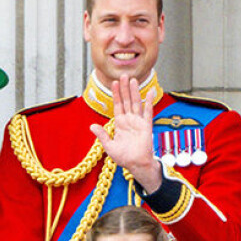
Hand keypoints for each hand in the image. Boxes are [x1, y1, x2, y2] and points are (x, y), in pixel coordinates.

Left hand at [89, 76, 161, 191]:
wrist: (136, 164)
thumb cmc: (124, 157)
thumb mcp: (109, 146)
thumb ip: (102, 135)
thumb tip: (92, 126)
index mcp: (120, 123)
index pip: (117, 105)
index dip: (116, 94)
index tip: (114, 83)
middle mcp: (129, 120)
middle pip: (126, 100)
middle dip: (124, 88)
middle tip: (123, 75)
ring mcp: (138, 122)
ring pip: (136, 103)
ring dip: (134, 91)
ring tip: (132, 80)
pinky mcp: (146, 126)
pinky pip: (148, 112)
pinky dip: (148, 102)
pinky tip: (148, 92)